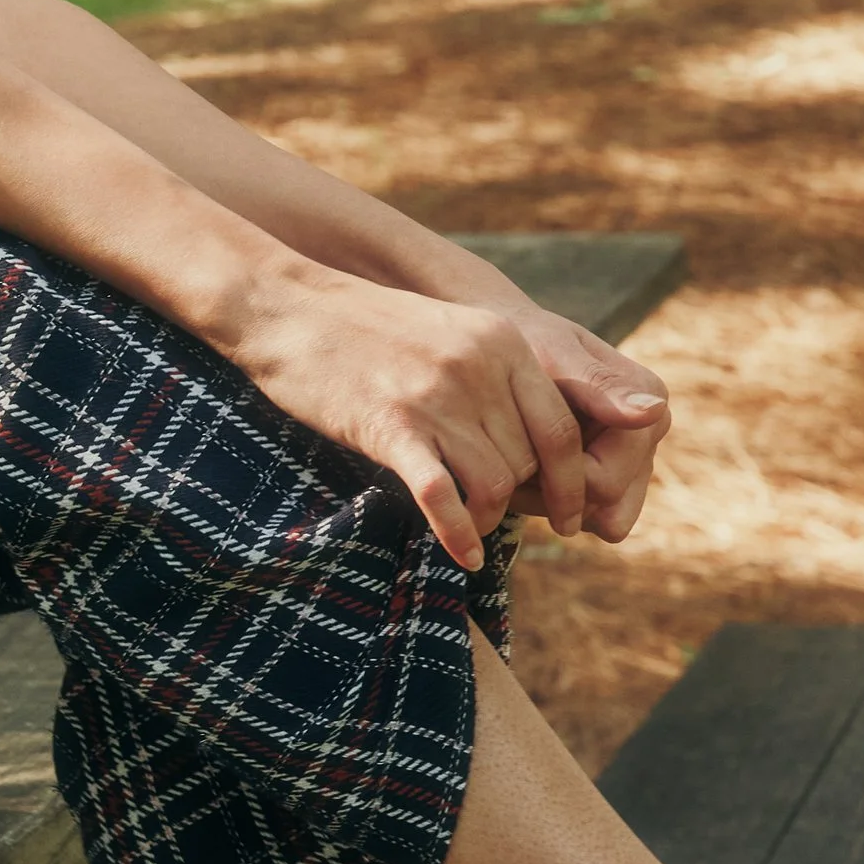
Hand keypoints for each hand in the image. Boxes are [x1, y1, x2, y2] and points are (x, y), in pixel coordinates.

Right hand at [226, 267, 631, 573]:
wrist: (288, 308)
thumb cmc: (363, 326)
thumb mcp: (447, 330)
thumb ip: (492, 370)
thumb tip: (527, 434)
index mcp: (501, 340)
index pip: (562, 426)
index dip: (574, 480)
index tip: (576, 514)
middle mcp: (478, 367)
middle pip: (527, 461)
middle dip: (519, 497)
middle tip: (501, 515)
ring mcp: (435, 398)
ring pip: (493, 483)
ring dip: (488, 517)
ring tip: (474, 527)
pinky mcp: (390, 427)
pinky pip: (442, 496)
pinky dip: (458, 534)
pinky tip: (463, 555)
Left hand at [499, 307, 668, 542]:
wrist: (509, 343)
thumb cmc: (528, 341)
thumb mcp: (554, 354)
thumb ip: (599, 385)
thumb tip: (654, 412)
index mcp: (649, 405)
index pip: (603, 483)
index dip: (550, 477)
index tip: (511, 450)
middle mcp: (651, 433)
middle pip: (603, 505)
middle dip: (550, 490)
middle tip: (504, 458)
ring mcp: (637, 457)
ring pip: (599, 518)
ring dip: (550, 500)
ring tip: (514, 460)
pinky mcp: (617, 473)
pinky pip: (590, 515)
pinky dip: (553, 501)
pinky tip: (525, 471)